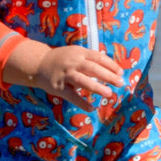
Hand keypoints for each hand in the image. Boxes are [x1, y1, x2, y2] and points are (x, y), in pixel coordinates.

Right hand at [3, 41, 123, 110]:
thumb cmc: (63, 59)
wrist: (39, 64)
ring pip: (83, 81)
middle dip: (108, 76)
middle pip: (93, 68)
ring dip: (97, 88)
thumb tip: (112, 70)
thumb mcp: (76, 53)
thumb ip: (91, 59)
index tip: (121, 72)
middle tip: (120, 83)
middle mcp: (73, 62)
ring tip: (109, 94)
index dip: (110, 65)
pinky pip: (72, 96)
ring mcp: (65, 75)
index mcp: (79, 52)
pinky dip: (82, 103)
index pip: (98, 57)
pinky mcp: (59, 87)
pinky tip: (91, 108)